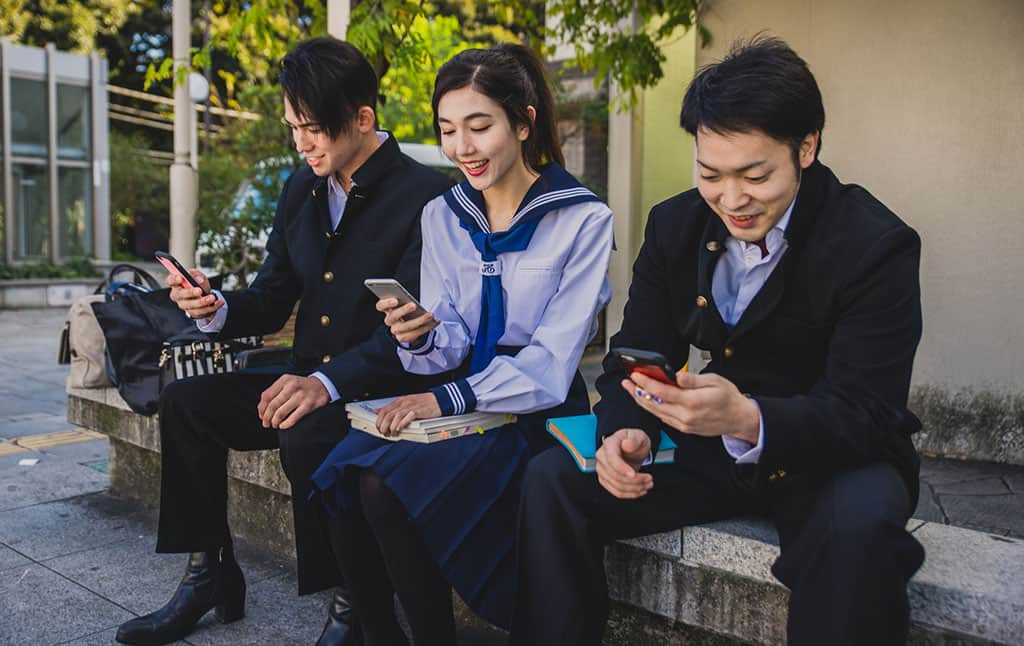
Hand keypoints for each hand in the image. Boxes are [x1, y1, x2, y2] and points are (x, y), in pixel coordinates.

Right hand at [167, 270, 222, 320]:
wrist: (204, 294)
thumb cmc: (198, 283)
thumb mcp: (198, 275)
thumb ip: (197, 275)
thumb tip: (198, 280)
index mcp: (176, 284)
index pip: (170, 281)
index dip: (174, 279)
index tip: (180, 278)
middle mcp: (178, 295)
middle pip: (180, 295)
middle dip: (189, 292)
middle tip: (199, 290)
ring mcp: (184, 305)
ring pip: (191, 305)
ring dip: (203, 302)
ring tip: (213, 297)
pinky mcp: (193, 312)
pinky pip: (201, 311)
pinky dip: (212, 307)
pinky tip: (219, 302)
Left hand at [258, 375, 329, 429]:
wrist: (321, 386)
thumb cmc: (301, 386)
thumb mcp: (287, 382)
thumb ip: (274, 392)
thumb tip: (262, 409)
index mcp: (284, 380)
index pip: (267, 396)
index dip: (261, 408)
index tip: (261, 415)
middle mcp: (292, 386)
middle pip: (273, 405)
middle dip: (267, 417)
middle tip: (266, 423)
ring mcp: (300, 396)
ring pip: (281, 413)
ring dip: (275, 422)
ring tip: (275, 425)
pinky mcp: (308, 405)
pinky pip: (293, 418)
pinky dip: (285, 424)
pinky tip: (283, 425)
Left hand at [373, 393, 441, 436]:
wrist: (438, 400)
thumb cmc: (422, 403)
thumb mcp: (405, 403)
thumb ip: (392, 408)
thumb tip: (377, 411)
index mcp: (399, 401)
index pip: (384, 410)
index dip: (379, 421)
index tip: (378, 428)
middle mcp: (404, 403)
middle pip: (388, 415)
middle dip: (383, 426)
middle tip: (384, 433)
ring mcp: (411, 406)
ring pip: (396, 416)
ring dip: (391, 427)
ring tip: (391, 433)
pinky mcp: (419, 411)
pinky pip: (408, 417)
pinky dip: (402, 423)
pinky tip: (400, 429)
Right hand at [377, 297, 438, 344]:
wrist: (409, 327)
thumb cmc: (407, 310)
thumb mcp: (405, 303)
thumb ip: (405, 300)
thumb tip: (412, 301)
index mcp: (387, 309)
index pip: (380, 306)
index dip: (386, 303)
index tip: (395, 300)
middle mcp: (389, 321)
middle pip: (393, 316)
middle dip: (403, 311)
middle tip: (414, 305)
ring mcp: (395, 330)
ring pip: (406, 327)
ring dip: (419, 321)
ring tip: (430, 315)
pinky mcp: (403, 338)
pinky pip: (415, 334)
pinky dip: (427, 327)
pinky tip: (436, 321)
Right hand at [595, 428, 653, 498]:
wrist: (630, 449)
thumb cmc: (633, 441)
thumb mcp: (638, 436)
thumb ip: (634, 440)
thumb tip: (627, 445)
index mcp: (609, 444)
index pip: (612, 459)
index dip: (622, 469)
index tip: (634, 474)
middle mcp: (602, 457)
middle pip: (615, 475)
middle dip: (635, 480)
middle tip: (649, 479)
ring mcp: (602, 470)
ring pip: (617, 486)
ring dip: (635, 488)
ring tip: (648, 484)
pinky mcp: (605, 480)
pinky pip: (617, 492)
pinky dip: (630, 494)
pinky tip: (640, 490)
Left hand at [623, 371, 759, 442]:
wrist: (738, 419)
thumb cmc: (729, 398)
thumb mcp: (714, 381)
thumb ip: (693, 380)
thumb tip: (677, 376)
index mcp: (693, 402)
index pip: (663, 392)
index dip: (646, 383)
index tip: (635, 375)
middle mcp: (686, 416)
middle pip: (655, 404)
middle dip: (637, 392)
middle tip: (626, 383)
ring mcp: (684, 424)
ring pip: (656, 412)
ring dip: (642, 401)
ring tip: (632, 390)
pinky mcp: (684, 428)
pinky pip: (663, 418)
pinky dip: (653, 409)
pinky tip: (647, 400)